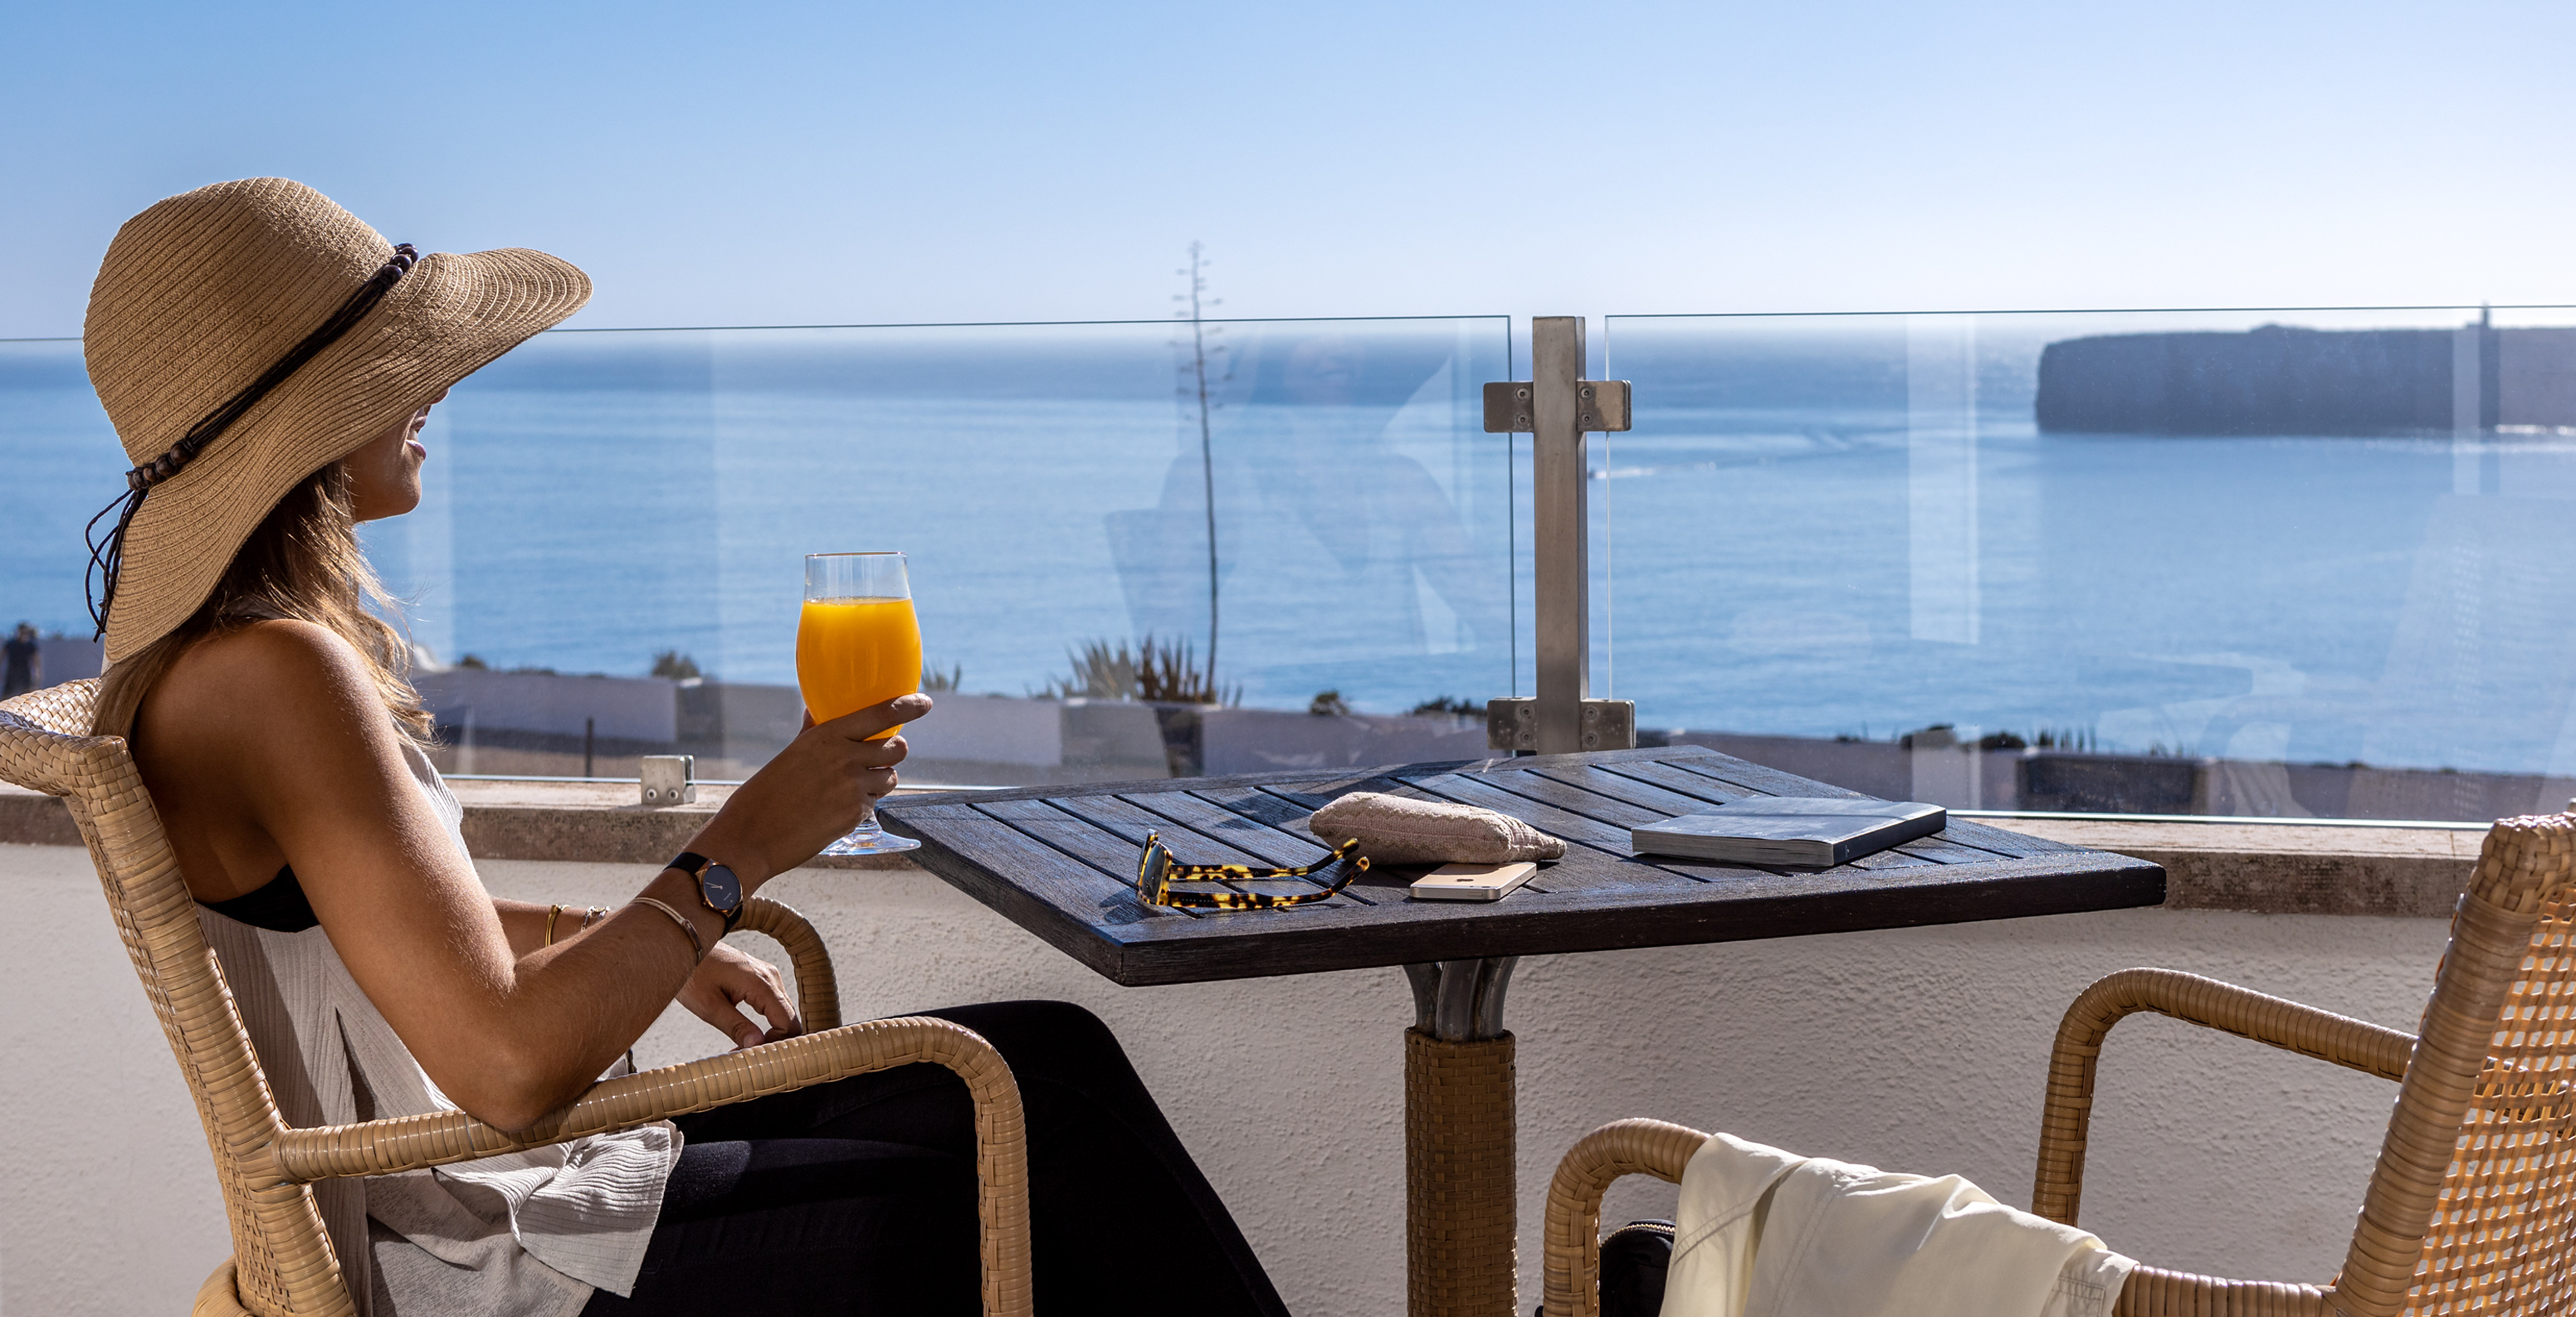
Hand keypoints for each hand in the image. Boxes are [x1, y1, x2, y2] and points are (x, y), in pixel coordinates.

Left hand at [677, 943, 799, 1048]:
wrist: (684, 943)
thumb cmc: (692, 972)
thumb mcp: (709, 1006)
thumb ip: (735, 1026)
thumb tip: (756, 1045)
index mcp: (761, 984)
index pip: (788, 1022)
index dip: (776, 1044)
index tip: (752, 1056)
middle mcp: (770, 978)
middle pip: (789, 1019)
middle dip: (772, 1042)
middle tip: (745, 1055)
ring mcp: (768, 976)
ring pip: (783, 1014)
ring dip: (769, 1034)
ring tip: (742, 1046)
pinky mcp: (761, 978)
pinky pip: (774, 1005)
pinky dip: (766, 1024)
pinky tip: (747, 1033)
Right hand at [689, 693, 929, 884]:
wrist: (750, 837)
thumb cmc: (763, 795)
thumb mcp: (790, 754)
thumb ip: (813, 733)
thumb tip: (818, 710)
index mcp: (826, 736)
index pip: (880, 714)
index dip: (908, 706)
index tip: (924, 702)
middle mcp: (845, 758)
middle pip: (897, 748)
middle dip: (892, 753)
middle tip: (878, 758)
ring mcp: (853, 788)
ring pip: (890, 778)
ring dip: (879, 782)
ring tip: (850, 788)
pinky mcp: (855, 815)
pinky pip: (874, 804)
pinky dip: (862, 805)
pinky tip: (836, 810)